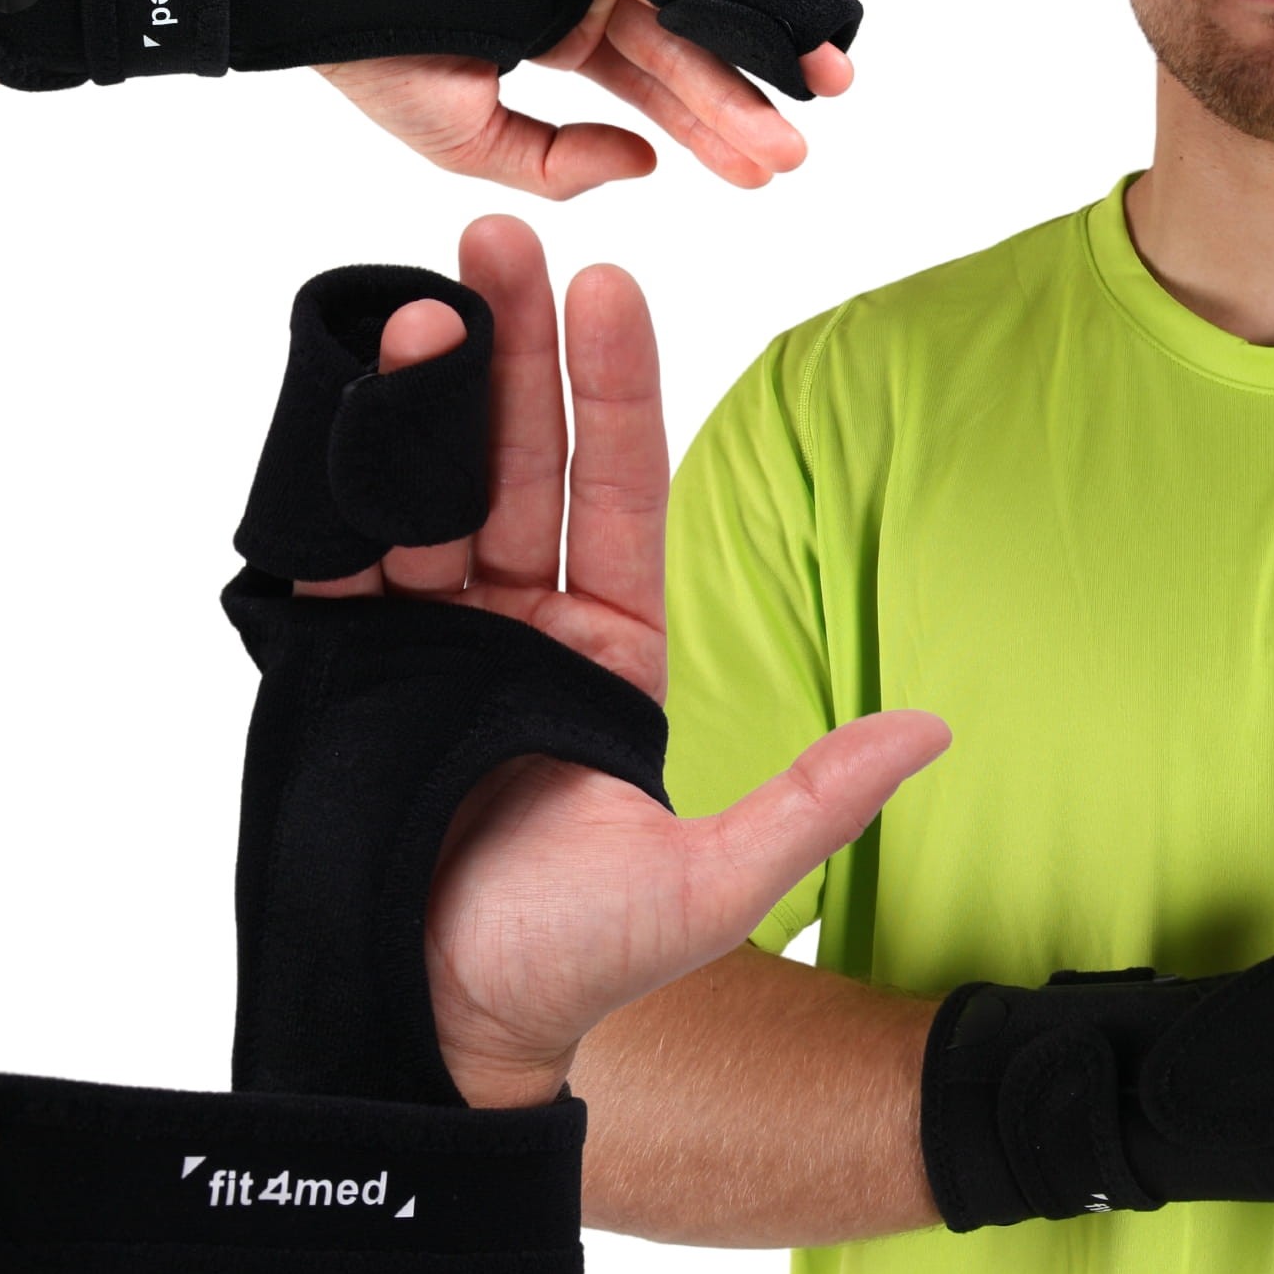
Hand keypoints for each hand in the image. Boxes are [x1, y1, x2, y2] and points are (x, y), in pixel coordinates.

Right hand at [295, 213, 948, 1105]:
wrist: (433, 1022)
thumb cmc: (570, 963)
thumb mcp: (708, 882)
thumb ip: (812, 800)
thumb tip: (937, 729)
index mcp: (611, 652)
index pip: (621, 497)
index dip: (614, 395)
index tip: (613, 293)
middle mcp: (524, 627)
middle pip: (520, 466)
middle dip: (513, 357)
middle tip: (503, 252)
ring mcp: (432, 639)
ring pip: (429, 492)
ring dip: (422, 401)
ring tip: (422, 311)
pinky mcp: (350, 661)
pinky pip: (342, 554)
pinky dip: (335, 484)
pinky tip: (341, 404)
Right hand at [314, 0, 854, 198]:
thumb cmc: (372, 57)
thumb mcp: (476, 148)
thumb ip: (562, 167)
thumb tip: (647, 167)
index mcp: (557, 32)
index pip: (653, 88)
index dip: (710, 128)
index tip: (766, 173)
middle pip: (684, 46)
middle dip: (748, 97)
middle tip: (803, 147)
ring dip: (751, 42)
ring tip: (818, 89)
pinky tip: (766, 28)